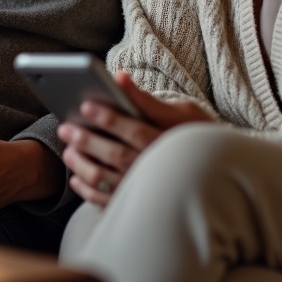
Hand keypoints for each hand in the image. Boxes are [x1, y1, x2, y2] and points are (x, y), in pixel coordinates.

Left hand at [58, 72, 211, 205]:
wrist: (216, 174)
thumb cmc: (194, 134)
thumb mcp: (182, 112)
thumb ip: (147, 99)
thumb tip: (118, 77)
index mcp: (169, 142)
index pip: (134, 129)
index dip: (109, 118)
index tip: (85, 105)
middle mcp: (157, 168)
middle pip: (116, 154)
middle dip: (88, 140)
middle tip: (65, 128)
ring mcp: (147, 189)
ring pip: (108, 179)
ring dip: (83, 165)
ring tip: (68, 151)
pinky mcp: (138, 204)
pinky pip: (108, 201)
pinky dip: (88, 191)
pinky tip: (76, 178)